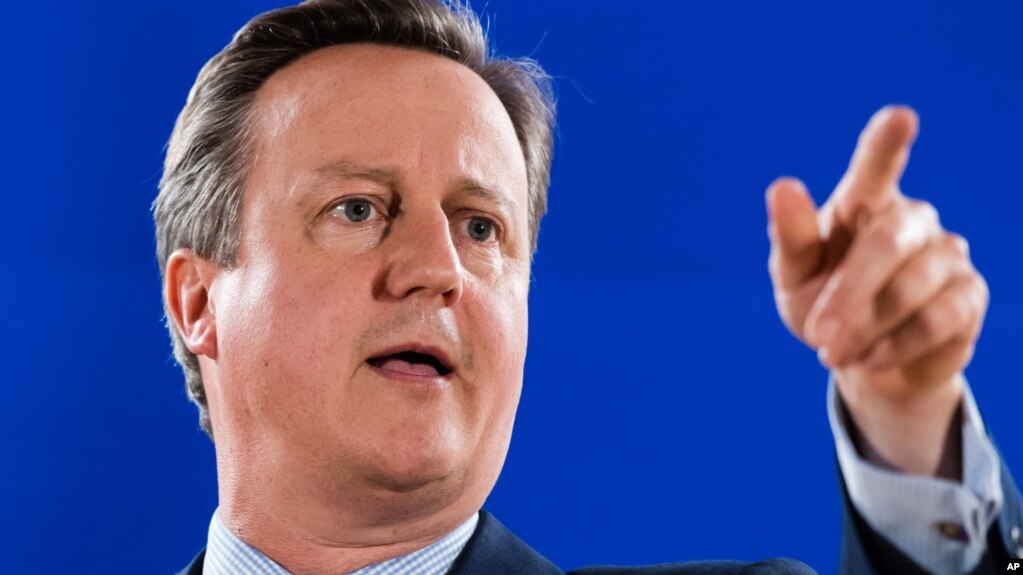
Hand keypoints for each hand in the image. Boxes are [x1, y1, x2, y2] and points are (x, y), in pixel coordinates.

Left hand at [766, 106, 987, 476]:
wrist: (860, 359)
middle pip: (886, 243)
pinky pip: (937, 320)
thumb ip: (791, 235)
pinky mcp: (969, 295)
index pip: (876, 166)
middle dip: (848, 296)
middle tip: (818, 337)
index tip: (901, 118)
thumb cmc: (821, 302)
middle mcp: (911, 219)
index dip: (887, 144)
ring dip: (866, 329)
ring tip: (836, 351)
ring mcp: (947, 254)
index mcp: (863, 203)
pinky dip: (895, 346)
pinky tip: (871, 357)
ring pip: (910, 289)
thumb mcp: (794, 275)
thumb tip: (782, 187)